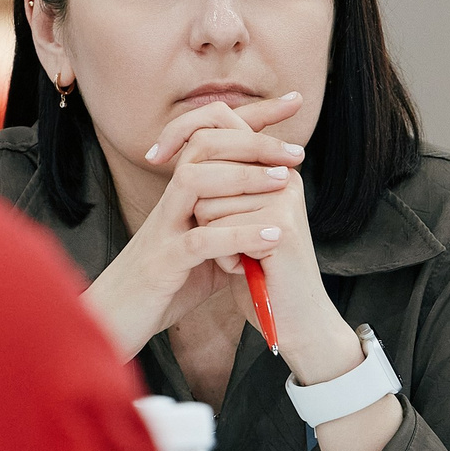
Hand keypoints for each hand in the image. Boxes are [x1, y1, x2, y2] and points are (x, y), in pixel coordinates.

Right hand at [82, 94, 307, 358]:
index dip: (251, 119)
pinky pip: (200, 240)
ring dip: (243, 177)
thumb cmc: (162, 289)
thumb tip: (270, 224)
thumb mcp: (206, 255)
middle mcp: (170, 203)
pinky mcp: (163, 262)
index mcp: (183, 197)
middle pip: (203, 148)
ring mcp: (163, 229)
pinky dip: (239, 236)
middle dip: (252, 141)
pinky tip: (274, 236)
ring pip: (196, 180)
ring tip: (284, 182)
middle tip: (296, 151)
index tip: (292, 102)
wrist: (115, 325)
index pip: (214, 142)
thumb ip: (232, 234)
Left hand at [172, 112, 362, 387]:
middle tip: (231, 244)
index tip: (154, 155)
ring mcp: (284, 199)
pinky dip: (225, 259)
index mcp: (274, 170)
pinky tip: (245, 271)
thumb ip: (225, 188)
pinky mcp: (279, 226)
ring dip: (215, 240)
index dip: (179, 134)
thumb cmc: (263, 275)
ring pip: (208, 203)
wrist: (295, 320)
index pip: (218, 129)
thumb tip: (187, 156)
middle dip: (204, 215)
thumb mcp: (240, 223)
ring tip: (241, 259)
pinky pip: (220, 230)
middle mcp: (284, 178)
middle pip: (205, 173)